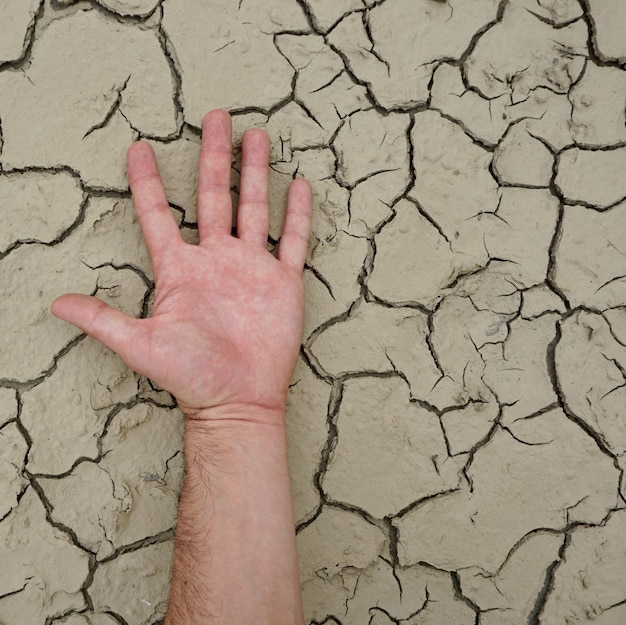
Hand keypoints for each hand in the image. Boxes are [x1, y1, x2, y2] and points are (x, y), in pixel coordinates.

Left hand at [51, 110, 311, 422]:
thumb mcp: (141, 345)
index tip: (138, 148)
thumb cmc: (190, 375)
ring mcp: (251, 267)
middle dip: (213, 156)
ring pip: (254, 208)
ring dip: (254, 173)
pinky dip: (295, 214)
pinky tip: (297, 186)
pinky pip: (292, 241)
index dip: (146, 182)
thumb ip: (102, 319)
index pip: (158, 215)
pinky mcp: (282, 282)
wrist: (238, 400)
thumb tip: (55, 303)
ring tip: (255, 136)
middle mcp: (215, 260)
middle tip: (214, 117)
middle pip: (213, 196)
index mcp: (180, 269)